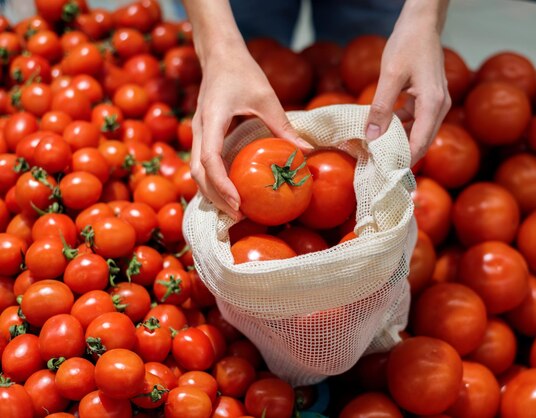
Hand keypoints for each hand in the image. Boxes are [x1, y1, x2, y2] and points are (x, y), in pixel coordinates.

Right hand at [190, 43, 311, 219]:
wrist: (219, 55)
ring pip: (196, 172)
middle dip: (215, 197)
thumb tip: (307, 153)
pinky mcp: (203, 136)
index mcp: (212, 119)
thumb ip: (283, 126)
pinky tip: (229, 194)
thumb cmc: (243, 72)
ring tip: (235, 211)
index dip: (221, 184)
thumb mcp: (266, 97)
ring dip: (212, 193)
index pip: (209, 159)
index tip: (237, 202)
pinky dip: (212, 182)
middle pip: (198, 173)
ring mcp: (199, 133)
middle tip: (239, 215)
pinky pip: (202, 165)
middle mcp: (199, 129)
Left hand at [365, 1, 450, 166]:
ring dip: (398, 142)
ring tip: (375, 151)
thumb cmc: (408, 44)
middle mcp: (440, 107)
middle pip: (421, 142)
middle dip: (401, 156)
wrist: (422, 23)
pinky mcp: (429, 99)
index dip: (403, 161)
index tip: (384, 173)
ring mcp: (436, 103)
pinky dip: (400, 127)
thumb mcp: (390, 76)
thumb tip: (372, 136)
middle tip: (377, 167)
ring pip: (418, 133)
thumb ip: (381, 107)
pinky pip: (416, 121)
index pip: (420, 144)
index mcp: (433, 104)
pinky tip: (381, 129)